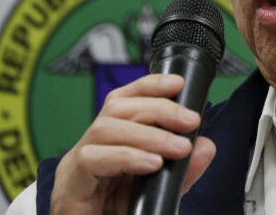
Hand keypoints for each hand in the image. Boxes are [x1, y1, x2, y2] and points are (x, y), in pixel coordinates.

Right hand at [50, 73, 215, 214]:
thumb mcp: (158, 192)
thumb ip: (181, 172)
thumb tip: (206, 146)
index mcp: (108, 144)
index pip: (123, 101)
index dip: (149, 86)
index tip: (178, 83)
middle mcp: (90, 149)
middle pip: (116, 108)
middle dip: (159, 109)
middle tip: (190, 121)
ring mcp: (76, 167)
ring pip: (105, 128)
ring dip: (148, 134)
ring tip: (178, 148)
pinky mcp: (69, 186)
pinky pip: (92, 158)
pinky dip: (127, 156)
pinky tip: (151, 163)